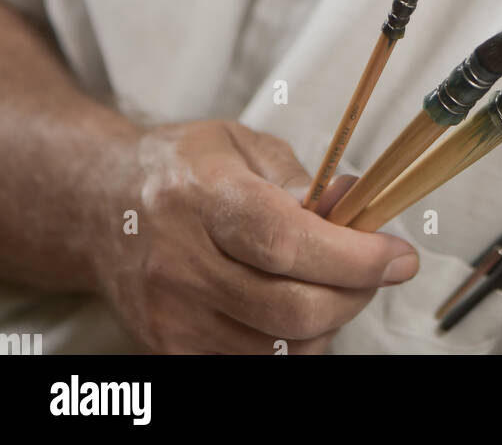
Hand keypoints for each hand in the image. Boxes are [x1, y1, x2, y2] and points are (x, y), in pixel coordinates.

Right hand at [91, 119, 417, 354]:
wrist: (99, 208)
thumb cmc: (179, 169)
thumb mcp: (238, 143)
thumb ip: (297, 176)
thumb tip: (351, 204)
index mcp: (203, 196)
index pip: (287, 241)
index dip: (353, 256)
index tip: (396, 255)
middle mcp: (182, 261)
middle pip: (290, 306)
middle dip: (354, 293)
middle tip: (378, 269)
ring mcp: (173, 314)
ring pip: (279, 345)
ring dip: (328, 320)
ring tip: (333, 282)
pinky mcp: (170, 349)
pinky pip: (253, 364)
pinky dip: (292, 343)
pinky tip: (296, 307)